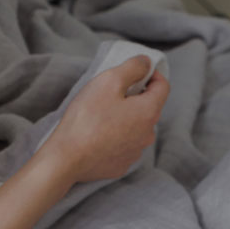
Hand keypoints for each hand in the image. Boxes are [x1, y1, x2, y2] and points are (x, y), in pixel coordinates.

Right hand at [46, 55, 169, 184]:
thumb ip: (132, 67)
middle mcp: (147, 135)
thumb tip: (146, 63)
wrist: (66, 159)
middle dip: (134, 98)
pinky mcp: (121, 165)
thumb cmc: (86, 118)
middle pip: (149, 108)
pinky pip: (123, 145)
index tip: (135, 71)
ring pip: (136, 128)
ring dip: (125, 118)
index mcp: (149, 112)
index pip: (163, 86)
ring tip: (101, 116)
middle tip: (110, 94)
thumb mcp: (109, 81)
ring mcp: (134, 153)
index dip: (151, 74)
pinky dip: (115, 137)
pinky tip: (97, 135)